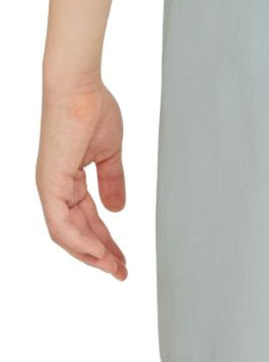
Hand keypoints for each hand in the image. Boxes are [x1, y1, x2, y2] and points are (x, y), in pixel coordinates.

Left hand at [37, 79, 127, 279]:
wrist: (80, 88)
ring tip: (113, 268)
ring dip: (91, 255)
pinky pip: (61, 223)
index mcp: (68, 180)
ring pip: (67, 234)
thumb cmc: (93, 110)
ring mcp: (51, 187)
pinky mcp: (51, 183)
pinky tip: (98, 252)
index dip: (107, 241)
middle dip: (101, 255)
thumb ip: (113, 182)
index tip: (124, 258)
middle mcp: (56, 188)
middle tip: (121, 272)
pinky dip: (79, 241)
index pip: (87, 220)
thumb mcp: (109, 154)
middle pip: (77, 233)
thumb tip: (118, 209)